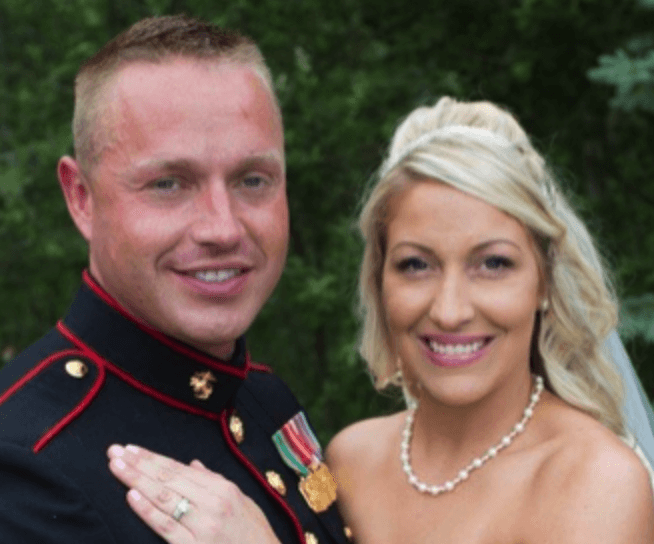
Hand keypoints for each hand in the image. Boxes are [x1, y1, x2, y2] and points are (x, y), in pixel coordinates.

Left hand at [107, 444, 280, 543]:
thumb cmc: (254, 535)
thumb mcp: (242, 502)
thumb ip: (215, 482)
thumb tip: (193, 464)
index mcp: (223, 489)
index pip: (179, 468)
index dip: (153, 458)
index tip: (131, 449)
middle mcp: (213, 503)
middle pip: (168, 478)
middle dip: (139, 463)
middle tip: (114, 452)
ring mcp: (204, 526)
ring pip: (164, 497)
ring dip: (137, 480)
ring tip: (116, 468)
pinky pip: (167, 527)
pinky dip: (148, 511)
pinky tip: (132, 497)